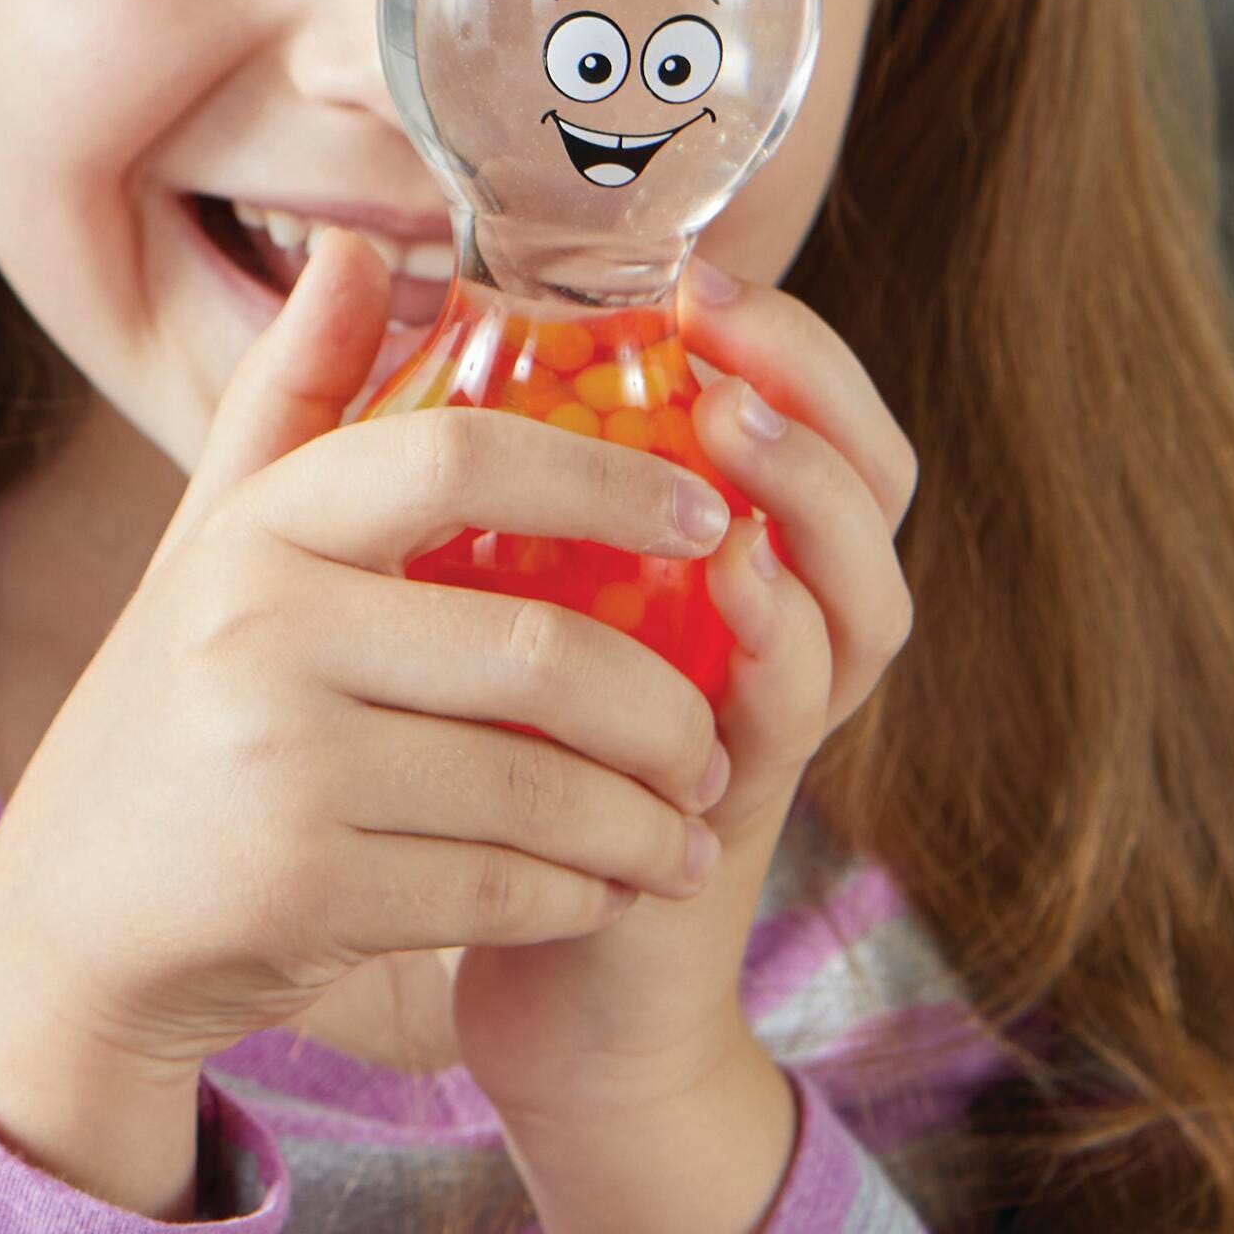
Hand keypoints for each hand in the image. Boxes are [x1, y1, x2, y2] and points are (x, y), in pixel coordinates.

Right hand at [0, 228, 736, 1083]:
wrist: (75, 919)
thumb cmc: (172, 709)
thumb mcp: (212, 543)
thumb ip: (293, 398)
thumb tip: (355, 246)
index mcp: (257, 531)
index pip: (456, 457)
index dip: (603, 475)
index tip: (706, 510)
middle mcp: (261, 634)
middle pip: (535, 650)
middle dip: (662, 707)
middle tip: (714, 734)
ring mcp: (282, 769)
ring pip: (536, 789)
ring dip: (643, 822)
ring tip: (687, 827)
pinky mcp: (305, 893)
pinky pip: (501, 893)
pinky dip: (582, 896)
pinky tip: (611, 888)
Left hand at [447, 265, 921, 1129]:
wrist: (520, 975)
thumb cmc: (485, 753)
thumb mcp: (463, 579)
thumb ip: (442, 436)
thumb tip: (361, 258)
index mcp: (722, 559)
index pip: (811, 413)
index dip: (779, 337)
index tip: (690, 270)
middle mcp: (776, 632)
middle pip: (872, 482)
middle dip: (812, 388)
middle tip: (722, 317)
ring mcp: (771, 727)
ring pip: (863, 596)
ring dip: (808, 500)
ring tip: (734, 426)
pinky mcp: (735, 817)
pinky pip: (792, 719)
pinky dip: (778, 645)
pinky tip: (736, 582)